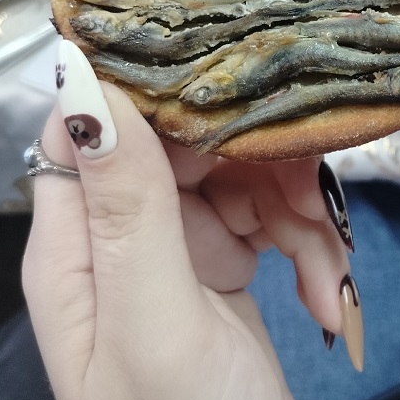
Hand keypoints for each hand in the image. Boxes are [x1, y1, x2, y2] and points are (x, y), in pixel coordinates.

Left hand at [23, 42, 355, 399]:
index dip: (153, 90)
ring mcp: (176, 250)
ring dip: (295, 212)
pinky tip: (323, 296)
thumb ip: (127, 208)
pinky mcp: (226, 264)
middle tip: (303, 198)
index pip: (92, 125)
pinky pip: (271, 218)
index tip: (227, 77)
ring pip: (241, 175)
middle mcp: (118, 236)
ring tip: (322, 270)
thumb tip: (83, 79)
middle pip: (183, 142)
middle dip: (254, 161)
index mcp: (75, 245)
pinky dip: (307, 248)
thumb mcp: (157, 322)